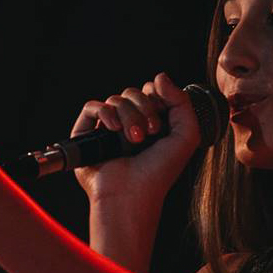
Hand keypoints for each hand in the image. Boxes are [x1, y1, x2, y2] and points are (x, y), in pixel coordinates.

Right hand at [72, 72, 199, 206]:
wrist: (132, 195)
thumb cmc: (159, 173)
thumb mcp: (186, 135)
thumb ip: (182, 102)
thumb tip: (159, 77)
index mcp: (150, 122)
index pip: (150, 92)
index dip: (157, 97)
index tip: (163, 119)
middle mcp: (128, 124)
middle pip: (133, 93)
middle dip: (144, 108)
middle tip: (151, 132)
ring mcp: (106, 128)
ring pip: (115, 99)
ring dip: (128, 115)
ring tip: (133, 139)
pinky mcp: (86, 134)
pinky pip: (92, 107)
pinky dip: (104, 112)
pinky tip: (113, 129)